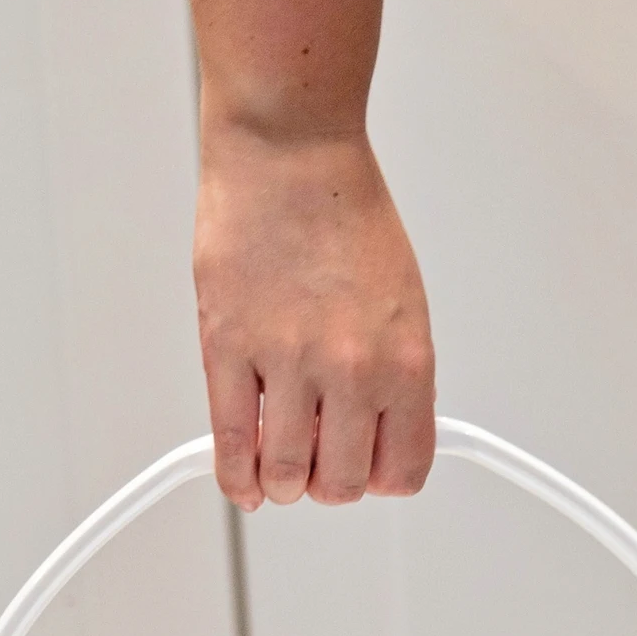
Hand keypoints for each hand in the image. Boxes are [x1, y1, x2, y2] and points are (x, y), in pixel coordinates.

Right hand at [193, 125, 434, 509]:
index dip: (381, 478)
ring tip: (281, 460)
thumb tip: (382, 436)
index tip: (367, 466)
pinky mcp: (229, 348)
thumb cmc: (347, 217)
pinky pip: (234, 444)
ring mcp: (288, 362)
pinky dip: (237, 478)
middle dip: (329, 481)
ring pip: (288, 475)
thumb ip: (397, 378)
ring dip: (284, 482)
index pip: (403, 471)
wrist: (291, 151)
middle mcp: (352, 369)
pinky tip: (244, 482)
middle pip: (342, 484)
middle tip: (318, 459)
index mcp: (406, 362)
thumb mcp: (405, 306)